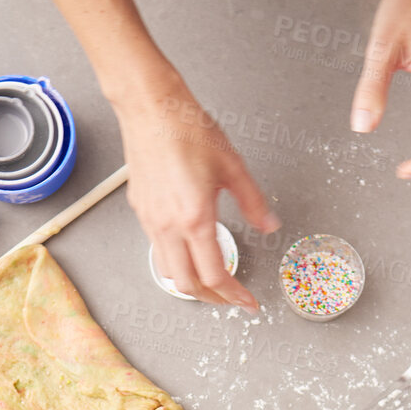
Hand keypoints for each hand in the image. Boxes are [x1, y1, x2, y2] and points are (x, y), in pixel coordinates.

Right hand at [114, 69, 278, 308]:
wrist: (150, 107)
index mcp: (194, 218)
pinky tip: (191, 252)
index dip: (234, 295)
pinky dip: (177, 262)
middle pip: (187, 285)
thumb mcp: (233, 167)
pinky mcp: (141, 210)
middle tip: (231, 299)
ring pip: (168, 271)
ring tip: (212, 281)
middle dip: (212, 299)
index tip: (247, 302)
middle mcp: (167, 225)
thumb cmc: (186, 129)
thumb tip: (269, 224)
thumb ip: (254, 203)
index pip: (215, 275)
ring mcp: (150, 220)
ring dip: (192, 284)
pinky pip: (157, 249)